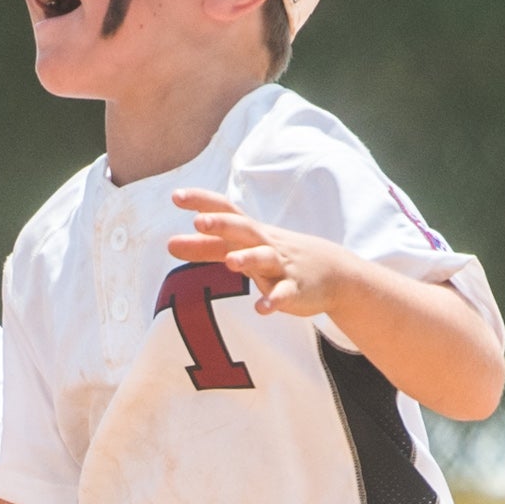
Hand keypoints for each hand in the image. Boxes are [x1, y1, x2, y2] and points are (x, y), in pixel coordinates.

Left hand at [169, 188, 364, 322]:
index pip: (225, 210)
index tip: (175, 196)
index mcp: (250, 232)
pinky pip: (285, 294)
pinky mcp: (296, 290)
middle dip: (222, 225)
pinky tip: (261, 307)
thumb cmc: (277, 256)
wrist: (334, 272)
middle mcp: (265, 244)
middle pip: (243, 230)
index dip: (202, 202)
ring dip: (248, 259)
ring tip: (231, 262)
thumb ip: (206, 248)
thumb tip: (170, 244)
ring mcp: (282, 267)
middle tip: (198, 223)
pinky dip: (274, 300)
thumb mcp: (242, 249)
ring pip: (265, 259)